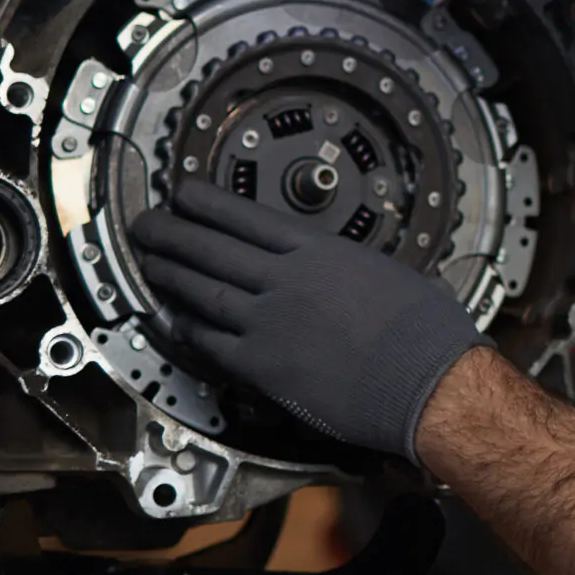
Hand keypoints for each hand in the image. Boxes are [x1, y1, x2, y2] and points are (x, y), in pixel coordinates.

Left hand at [128, 179, 484, 462]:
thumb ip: (357, 268)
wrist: (426, 381)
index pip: (248, 217)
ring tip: (150, 263)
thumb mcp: (393, 273)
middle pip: (214, 248)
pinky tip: (175, 321)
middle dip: (174, 232)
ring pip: (206, 292)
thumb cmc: (425, 332)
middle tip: (148, 223)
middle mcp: (289, 280)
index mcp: (321, 251)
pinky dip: (190, 330)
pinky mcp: (265, 366)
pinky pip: (214, 344)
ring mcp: (272, 322)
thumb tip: (356, 268)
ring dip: (171, 275)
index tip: (185, 193)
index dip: (208, 203)